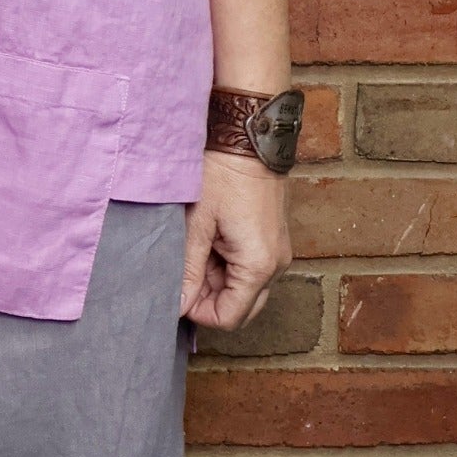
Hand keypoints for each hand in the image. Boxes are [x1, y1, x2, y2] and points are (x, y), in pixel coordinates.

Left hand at [181, 148, 292, 331]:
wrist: (249, 138)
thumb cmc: (223, 175)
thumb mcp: (197, 225)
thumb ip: (188, 269)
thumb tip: (178, 304)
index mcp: (258, 265)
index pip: (230, 317)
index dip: (200, 313)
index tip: (179, 293)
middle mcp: (276, 265)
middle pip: (241, 309)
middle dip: (210, 300)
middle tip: (185, 273)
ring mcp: (278, 253)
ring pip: (245, 290)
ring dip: (217, 281)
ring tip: (196, 250)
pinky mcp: (273, 241)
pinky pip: (251, 270)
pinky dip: (228, 267)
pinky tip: (210, 243)